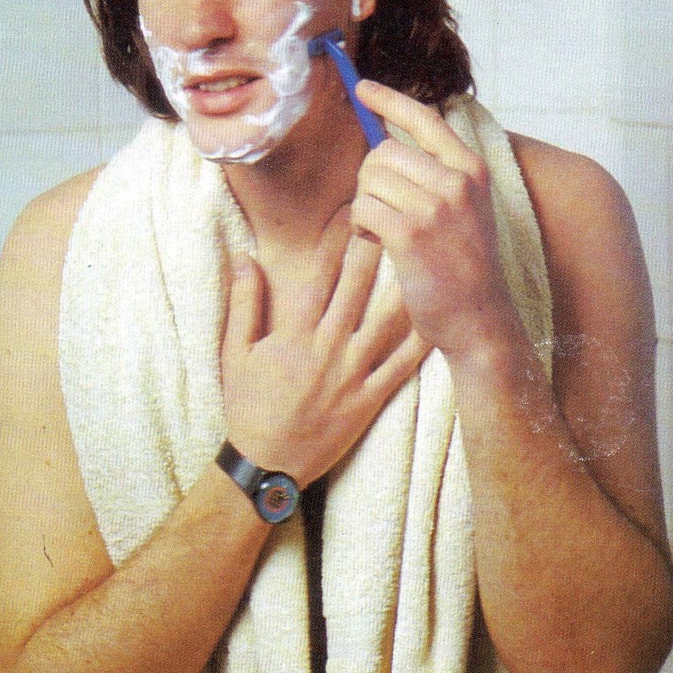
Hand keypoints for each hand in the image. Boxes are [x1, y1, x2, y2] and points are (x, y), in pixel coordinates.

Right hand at [221, 210, 430, 489]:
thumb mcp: (235, 354)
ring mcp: (350, 375)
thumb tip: (244, 257)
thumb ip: (243, 304)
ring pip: (384, 322)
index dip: (334, 239)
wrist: (266, 465)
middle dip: (374, 247)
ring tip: (423, 253)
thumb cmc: (248, 408)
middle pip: (355, 288)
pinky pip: (400, 367)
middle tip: (394, 212)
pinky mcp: (367, 400)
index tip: (349, 207)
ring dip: (404, 285)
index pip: (317, 275)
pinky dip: (420, 343)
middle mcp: (325, 349)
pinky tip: (437, 316)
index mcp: (293, 334)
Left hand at [351, 81, 513, 356]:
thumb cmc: (465, 266)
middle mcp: (456, 182)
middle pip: (383, 151)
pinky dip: (361, 226)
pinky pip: (363, 209)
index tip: (363, 88)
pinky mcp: (410, 234)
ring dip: (365, 205)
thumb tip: (385, 145)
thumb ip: (437, 175)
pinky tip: (377, 242)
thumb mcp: (466, 208)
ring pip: (370, 179)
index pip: (424, 118)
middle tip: (379, 207)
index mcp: (471, 169)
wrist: (479, 318)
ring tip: (382, 230)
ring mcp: (435, 207)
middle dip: (369, 178)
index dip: (389, 99)